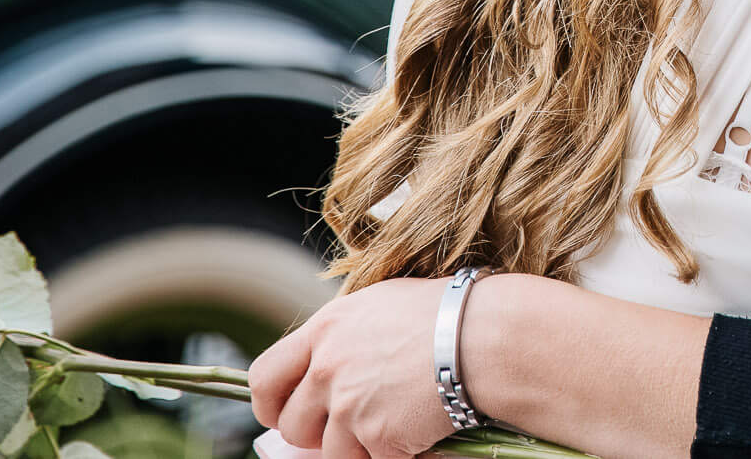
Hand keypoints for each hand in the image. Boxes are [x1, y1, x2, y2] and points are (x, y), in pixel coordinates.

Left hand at [250, 278, 454, 458]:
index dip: (269, 404)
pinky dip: (393, 454)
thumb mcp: (381, 306)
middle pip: (291, 425)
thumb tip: (315, 376)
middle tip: (349, 425)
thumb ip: (341, 337)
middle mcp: (328, 368)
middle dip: (315, 433)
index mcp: (326, 329)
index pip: (264, 377)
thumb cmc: (446, 314)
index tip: (282, 413)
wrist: (485, 337)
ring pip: (329, 454)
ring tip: (394, 421)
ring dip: (358, 448)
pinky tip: (417, 430)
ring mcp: (351, 405)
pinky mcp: (377, 437)